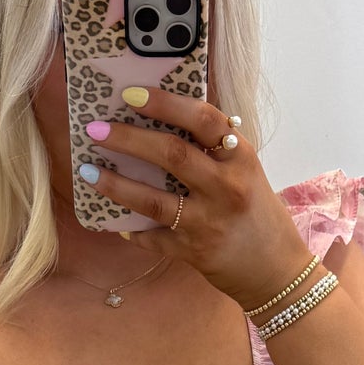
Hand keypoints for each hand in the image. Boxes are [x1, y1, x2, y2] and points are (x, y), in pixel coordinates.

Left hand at [79, 86, 310, 311]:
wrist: (276, 271)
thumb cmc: (257, 213)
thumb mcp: (245, 172)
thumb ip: (214, 148)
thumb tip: (163, 119)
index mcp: (240, 158)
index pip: (202, 119)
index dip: (165, 103)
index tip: (132, 94)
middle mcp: (226, 187)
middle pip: (171, 154)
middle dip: (127, 139)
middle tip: (95, 129)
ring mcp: (209, 222)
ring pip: (153, 200)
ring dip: (115, 184)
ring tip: (87, 171)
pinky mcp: (194, 252)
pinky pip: (153, 237)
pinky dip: (130, 228)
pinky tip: (113, 219)